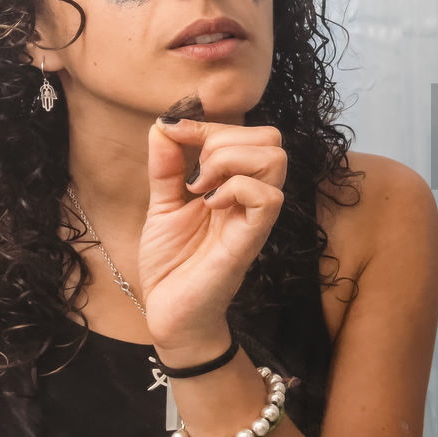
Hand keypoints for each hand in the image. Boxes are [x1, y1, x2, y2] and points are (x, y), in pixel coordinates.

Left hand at [138, 118, 286, 359]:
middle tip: (195, 173)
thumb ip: (167, 165)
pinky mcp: (251, 239)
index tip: (173, 133)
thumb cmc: (173, 263)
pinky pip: (267, 197)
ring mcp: (255, 217)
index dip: (209, 124)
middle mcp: (253, 196)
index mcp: (237, 184)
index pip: (249, 133)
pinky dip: (235, 189)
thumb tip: (164, 125)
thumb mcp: (162, 203)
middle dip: (224, 139)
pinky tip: (210, 205)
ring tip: (201, 189)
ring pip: (275, 159)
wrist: (169, 312)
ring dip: (229, 162)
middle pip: (271, 138)